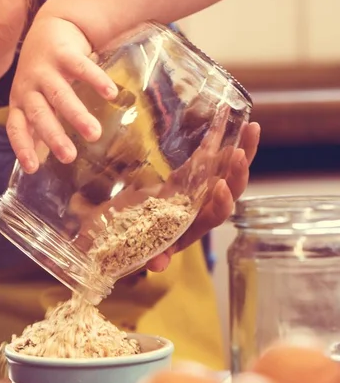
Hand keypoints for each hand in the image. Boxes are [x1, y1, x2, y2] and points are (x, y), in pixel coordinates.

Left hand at [6, 14, 117, 173]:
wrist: (50, 27)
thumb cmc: (43, 74)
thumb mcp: (35, 99)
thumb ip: (40, 124)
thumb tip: (44, 160)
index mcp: (20, 102)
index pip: (16, 128)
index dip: (22, 147)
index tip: (32, 168)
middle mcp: (29, 87)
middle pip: (40, 114)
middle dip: (53, 136)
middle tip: (69, 157)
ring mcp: (45, 70)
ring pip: (60, 95)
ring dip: (76, 115)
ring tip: (95, 134)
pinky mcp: (64, 53)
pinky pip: (81, 68)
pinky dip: (96, 80)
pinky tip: (111, 94)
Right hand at [145, 121, 260, 272]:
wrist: (131, 227)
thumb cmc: (138, 238)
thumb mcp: (142, 248)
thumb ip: (152, 256)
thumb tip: (156, 265)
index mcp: (196, 224)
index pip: (217, 215)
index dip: (222, 203)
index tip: (219, 187)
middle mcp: (204, 205)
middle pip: (231, 189)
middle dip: (238, 172)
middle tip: (239, 153)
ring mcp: (202, 186)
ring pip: (229, 169)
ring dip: (243, 150)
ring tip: (252, 128)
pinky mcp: (194, 172)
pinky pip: (212, 155)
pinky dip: (221, 137)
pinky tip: (227, 116)